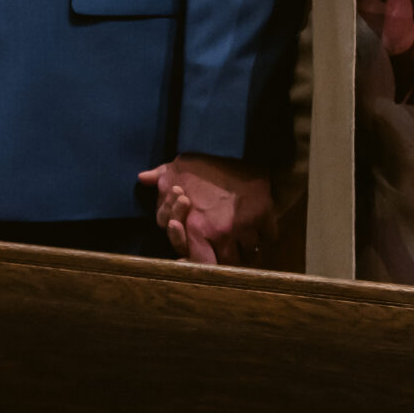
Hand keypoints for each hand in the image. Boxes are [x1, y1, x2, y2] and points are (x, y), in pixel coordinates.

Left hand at [139, 153, 278, 265]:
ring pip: (252, 251)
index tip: (212, 261)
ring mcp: (245, 226)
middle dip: (232, 260)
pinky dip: (268, 234)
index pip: (202, 265)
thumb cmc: (201, 161)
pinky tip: (264, 229)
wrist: (234, 145)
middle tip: (234, 255)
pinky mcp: (265, 215)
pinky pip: (270, 235)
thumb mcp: (174, 168)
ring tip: (250, 244)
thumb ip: (160, 178)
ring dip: (250, 249)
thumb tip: (143, 177)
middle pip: (230, 263)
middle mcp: (221, 234)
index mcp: (196, 229)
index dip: (207, 267)